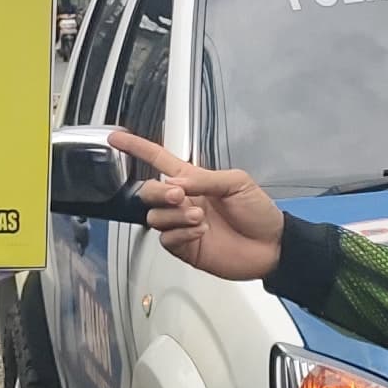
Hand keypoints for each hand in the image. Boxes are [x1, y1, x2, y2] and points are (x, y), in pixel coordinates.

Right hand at [110, 130, 286, 282]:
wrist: (271, 246)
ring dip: (174, 216)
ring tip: (199, 218)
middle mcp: (184, 202)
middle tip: (181, 195)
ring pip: (155, 217)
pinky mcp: (185, 247)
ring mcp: (182, 226)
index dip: (137, 148)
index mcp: (195, 180)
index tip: (116, 139)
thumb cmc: (258, 211)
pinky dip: (180, 234)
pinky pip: (166, 239)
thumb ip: (205, 179)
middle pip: (150, 191)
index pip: (159, 160)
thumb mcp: (237, 182)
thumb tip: (177, 182)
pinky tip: (200, 232)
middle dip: (160, 192)